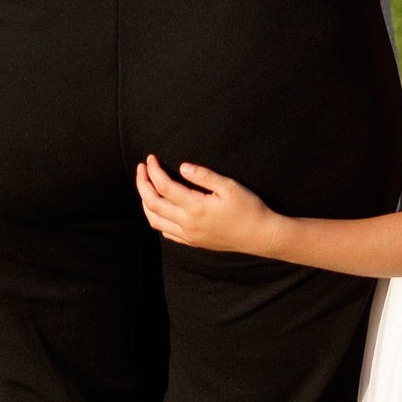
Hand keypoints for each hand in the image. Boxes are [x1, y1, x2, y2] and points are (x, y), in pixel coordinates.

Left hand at [136, 152, 279, 254]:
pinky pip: (166, 232)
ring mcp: (188, 235)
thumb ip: (204, 176)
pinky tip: (160, 208)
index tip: (151, 158)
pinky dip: (156, 218)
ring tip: (146, 186)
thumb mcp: (229, 186)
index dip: (153, 171)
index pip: (164, 186)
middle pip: (152, 203)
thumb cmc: (248, 208)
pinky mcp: (192, 242)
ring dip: (145, 202)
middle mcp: (187, 224)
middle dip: (143, 183)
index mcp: (195, 207)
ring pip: (155, 220)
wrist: (260, 236)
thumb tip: (182, 166)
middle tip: (142, 168)